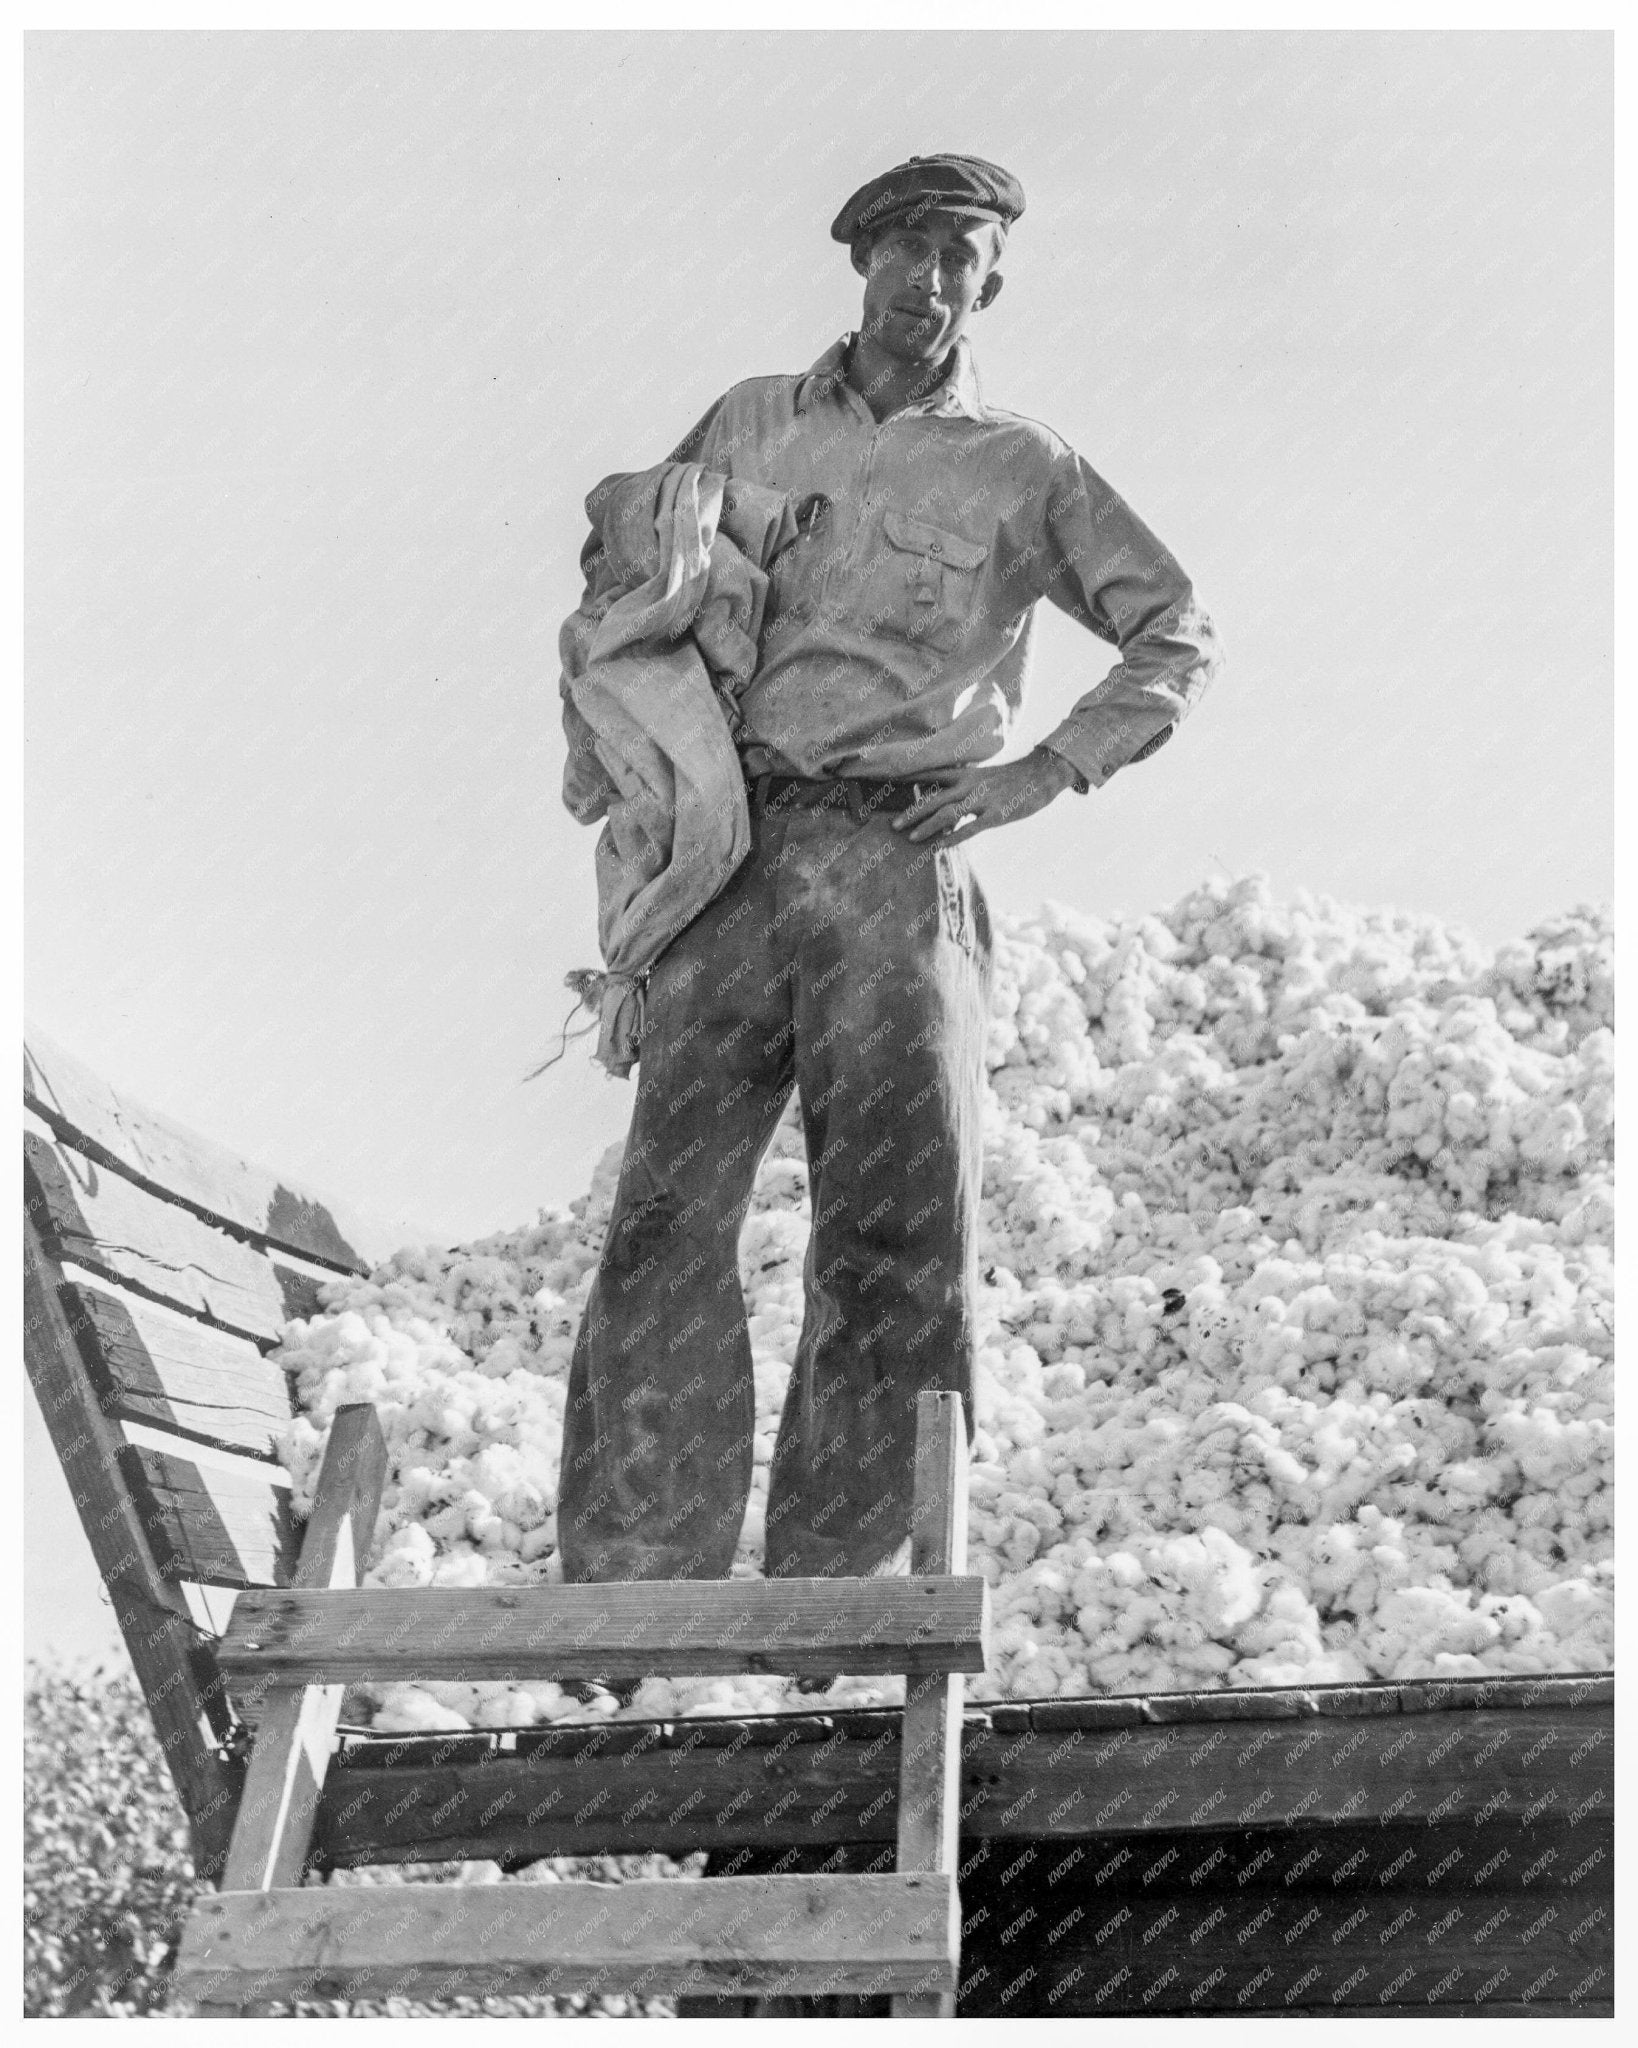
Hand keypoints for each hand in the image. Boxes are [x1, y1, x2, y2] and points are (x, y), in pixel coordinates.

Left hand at [891, 748, 1079, 844]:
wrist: (1041, 775)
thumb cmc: (1012, 779)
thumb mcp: (985, 776)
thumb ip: (965, 786)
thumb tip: (947, 799)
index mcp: (966, 774)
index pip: (931, 773)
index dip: (910, 778)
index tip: (889, 782)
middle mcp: (970, 785)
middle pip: (934, 798)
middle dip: (912, 812)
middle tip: (894, 825)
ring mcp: (983, 800)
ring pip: (947, 813)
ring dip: (927, 825)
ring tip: (911, 837)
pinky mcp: (996, 815)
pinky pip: (970, 828)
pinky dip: (953, 837)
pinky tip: (939, 846)